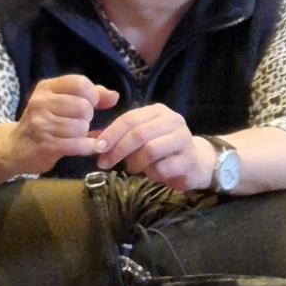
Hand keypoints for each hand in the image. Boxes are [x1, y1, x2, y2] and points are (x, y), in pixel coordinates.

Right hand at [9, 75, 118, 174]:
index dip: (93, 95)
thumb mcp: (60, 102)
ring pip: (81, 127)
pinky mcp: (46, 145)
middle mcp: (41, 103)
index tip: (91, 104)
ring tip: (75, 136)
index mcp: (46, 88)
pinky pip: (79, 144)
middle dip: (88, 117)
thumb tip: (114, 96)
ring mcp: (42, 124)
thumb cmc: (42, 123)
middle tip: (79, 123)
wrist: (14, 148)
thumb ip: (89, 96)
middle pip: (83, 106)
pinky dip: (88, 147)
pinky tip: (87, 147)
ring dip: (84, 134)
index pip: (80, 83)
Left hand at [94, 104, 212, 190]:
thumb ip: (118, 136)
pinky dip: (151, 173)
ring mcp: (183, 139)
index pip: (129, 119)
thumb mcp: (139, 139)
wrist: (195, 163)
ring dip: (135, 162)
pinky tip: (151, 174)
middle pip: (138, 133)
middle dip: (117, 150)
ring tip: (131, 168)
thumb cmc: (162, 149)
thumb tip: (90, 139)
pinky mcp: (189, 159)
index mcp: (157, 111)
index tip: (97, 149)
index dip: (111, 134)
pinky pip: (162, 167)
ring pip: (151, 150)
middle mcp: (173, 120)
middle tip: (105, 163)